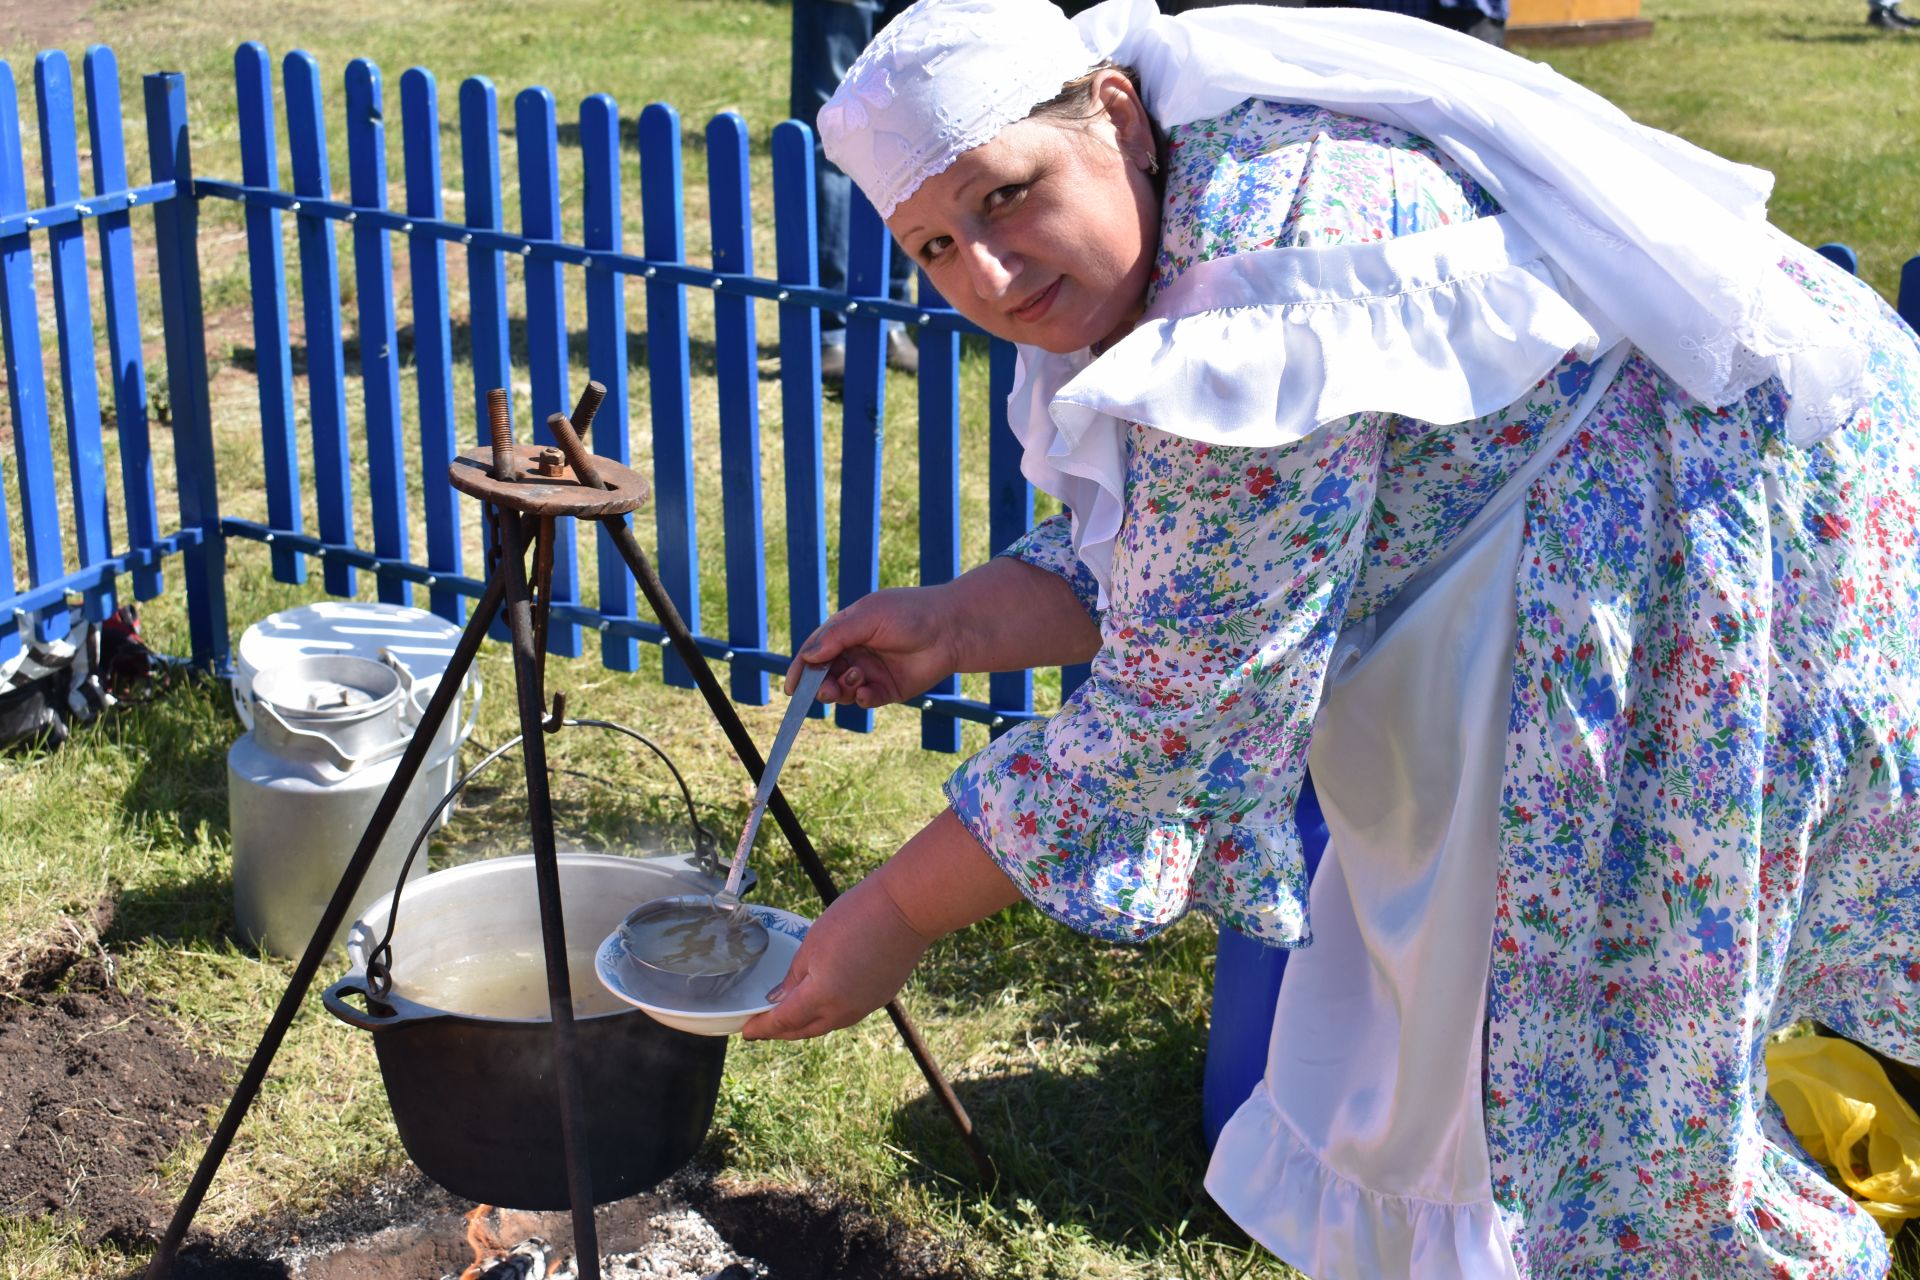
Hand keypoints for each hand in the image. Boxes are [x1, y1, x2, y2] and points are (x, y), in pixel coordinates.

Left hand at [739, 809, 1019, 1041]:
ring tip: (791, 1016)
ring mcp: (864, 1006)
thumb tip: (779, 999)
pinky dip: (829, 1013)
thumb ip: (794, 977)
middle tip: (764, 1025)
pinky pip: (847, 1013)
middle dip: (782, 1031)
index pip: (783, 1022)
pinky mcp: (880, 997)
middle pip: (805, 1030)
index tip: (746, 1030)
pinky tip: (823, 1001)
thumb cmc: (855, 917)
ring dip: (806, 1024)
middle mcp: (843, 1010)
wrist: (905, 909)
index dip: (762, 1028)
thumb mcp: (812, 944)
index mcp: (821, 997)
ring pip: (827, 1024)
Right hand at [787, 585, 958, 709]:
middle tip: (826, 690)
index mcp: (846, 630)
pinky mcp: (887, 689)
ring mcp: (870, 672)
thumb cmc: (910, 614)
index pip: (814, 651)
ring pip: (842, 691)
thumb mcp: (869, 617)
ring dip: (842, 690)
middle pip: (824, 675)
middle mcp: (855, 652)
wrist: (951, 629)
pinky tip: (868, 692)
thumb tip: (809, 656)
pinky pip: (865, 701)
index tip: (791, 688)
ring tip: (856, 680)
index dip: (801, 670)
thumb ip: (837, 637)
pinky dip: (862, 699)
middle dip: (820, 685)